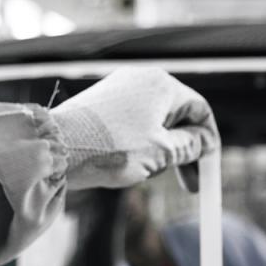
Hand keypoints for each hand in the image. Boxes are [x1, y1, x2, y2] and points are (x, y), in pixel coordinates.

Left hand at [51, 68, 218, 189]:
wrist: (57, 150)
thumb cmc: (112, 148)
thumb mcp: (162, 152)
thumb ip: (191, 146)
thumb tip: (205, 142)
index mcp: (162, 85)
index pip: (200, 110)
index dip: (208, 141)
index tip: (207, 168)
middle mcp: (141, 81)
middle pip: (178, 118)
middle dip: (185, 152)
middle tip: (188, 184)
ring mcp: (120, 91)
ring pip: (156, 126)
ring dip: (161, 152)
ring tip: (147, 173)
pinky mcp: (104, 105)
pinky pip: (134, 127)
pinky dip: (140, 147)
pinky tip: (129, 166)